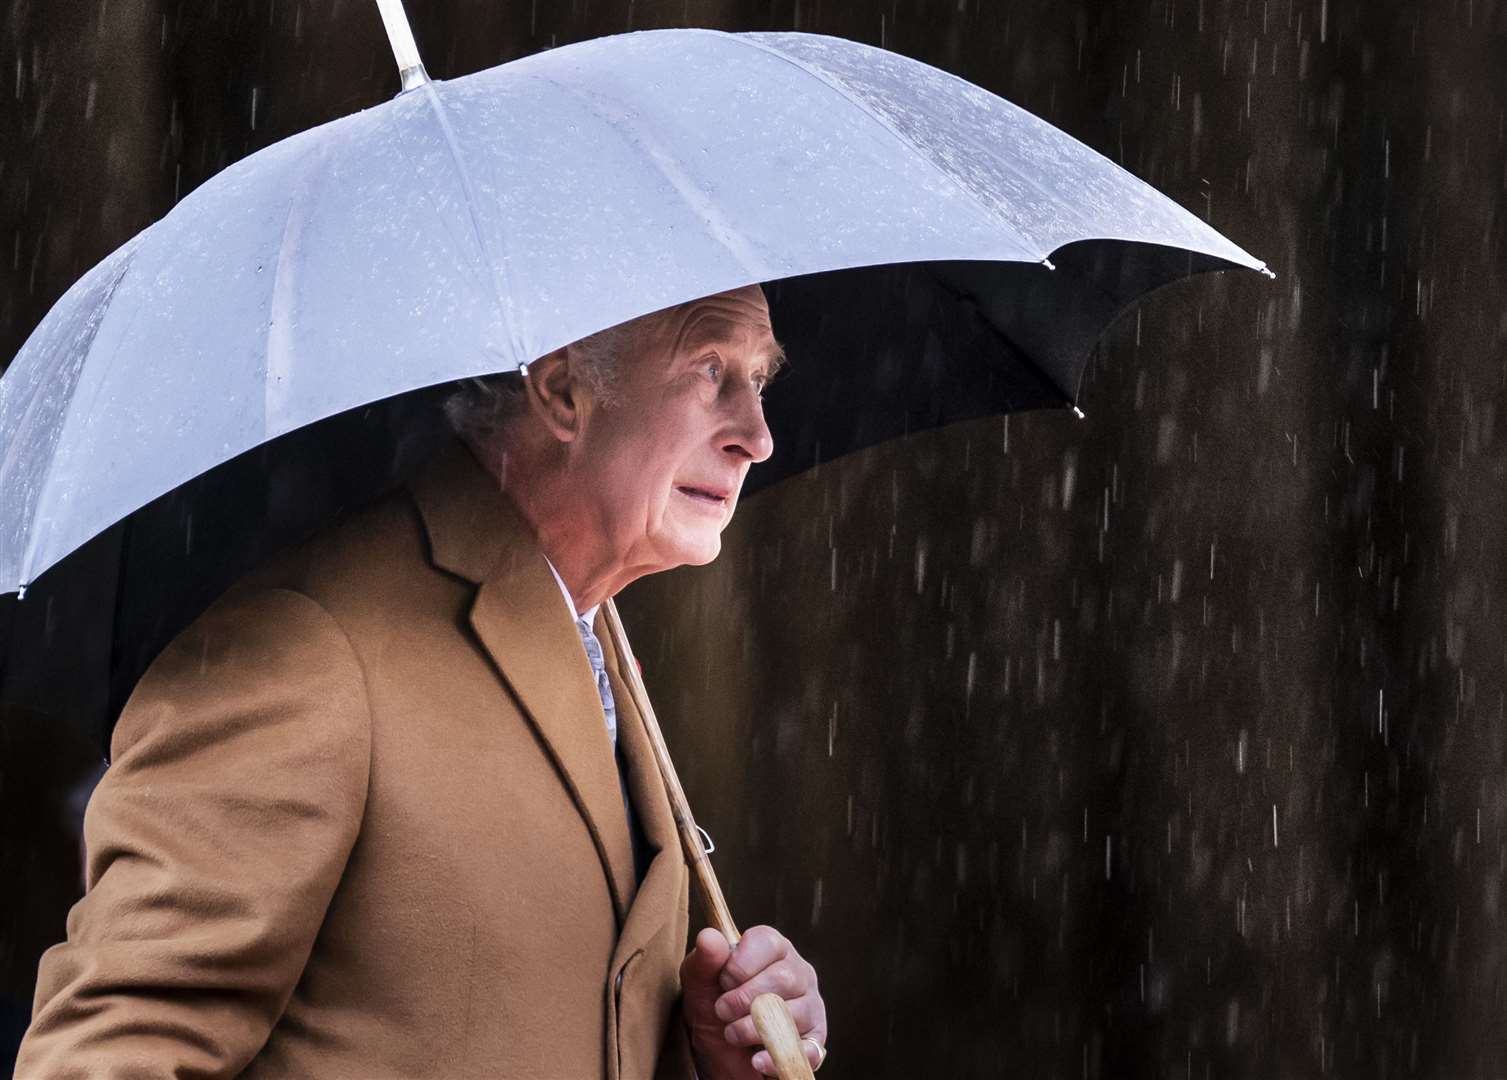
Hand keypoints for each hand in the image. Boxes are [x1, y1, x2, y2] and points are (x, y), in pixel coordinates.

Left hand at [680, 925, 826, 1077]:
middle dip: (744, 1000)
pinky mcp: (815, 1040)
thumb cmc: (713, 1006)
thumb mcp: (699, 983)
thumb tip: (709, 937)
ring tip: (733, 1034)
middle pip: (783, 979)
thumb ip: (704, 960)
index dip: (740, 965)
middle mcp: (797, 972)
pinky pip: (808, 1050)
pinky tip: (756, 1060)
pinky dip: (777, 1058)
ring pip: (794, 1013)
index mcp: (772, 948)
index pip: (768, 942)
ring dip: (753, 1030)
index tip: (723, 981)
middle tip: (722, 1012)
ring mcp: (810, 1005)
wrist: (719, 1051)